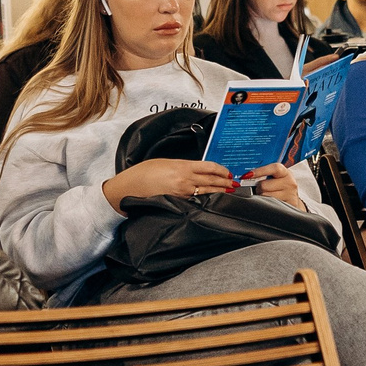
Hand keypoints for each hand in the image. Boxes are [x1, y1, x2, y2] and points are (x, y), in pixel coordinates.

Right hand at [104, 158, 232, 207]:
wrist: (131, 187)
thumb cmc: (144, 173)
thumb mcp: (165, 163)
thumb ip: (183, 166)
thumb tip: (195, 169)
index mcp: (183, 167)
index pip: (210, 167)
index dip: (222, 170)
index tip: (228, 172)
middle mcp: (185, 180)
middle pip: (212, 180)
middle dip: (225, 182)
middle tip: (235, 184)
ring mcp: (183, 193)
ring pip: (207, 191)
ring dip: (219, 191)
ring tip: (229, 191)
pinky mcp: (178, 202)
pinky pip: (196, 199)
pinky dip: (206, 198)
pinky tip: (212, 199)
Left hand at [246, 164, 302, 206]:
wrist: (292, 199)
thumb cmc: (279, 186)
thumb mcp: (275, 177)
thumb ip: (263, 175)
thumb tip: (245, 178)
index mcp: (285, 173)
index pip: (274, 168)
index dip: (259, 171)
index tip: (247, 175)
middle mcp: (289, 183)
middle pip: (264, 185)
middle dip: (258, 188)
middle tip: (261, 189)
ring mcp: (290, 195)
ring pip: (265, 197)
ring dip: (262, 197)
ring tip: (267, 196)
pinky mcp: (288, 205)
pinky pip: (270, 206)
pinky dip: (266, 205)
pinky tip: (270, 203)